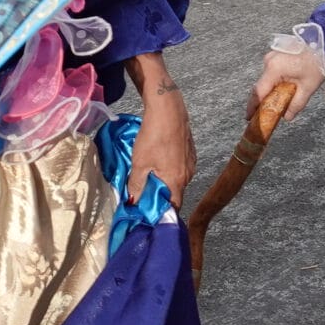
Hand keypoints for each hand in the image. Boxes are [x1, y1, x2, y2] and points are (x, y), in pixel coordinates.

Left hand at [126, 81, 194, 205]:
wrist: (168, 110)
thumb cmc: (153, 137)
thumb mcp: (139, 163)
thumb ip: (137, 186)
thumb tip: (134, 203)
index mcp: (177, 181)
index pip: (173, 208)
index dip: (162, 214)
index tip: (148, 214)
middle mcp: (188, 175)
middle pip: (175, 194)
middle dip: (161, 198)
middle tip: (144, 196)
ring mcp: (191, 163)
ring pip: (177, 181)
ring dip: (165, 183)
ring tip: (149, 178)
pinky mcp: (191, 153)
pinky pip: (180, 169)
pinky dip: (170, 171)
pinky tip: (158, 161)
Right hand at [252, 47, 324, 118]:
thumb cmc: (317, 63)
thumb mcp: (308, 88)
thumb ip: (296, 104)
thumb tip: (287, 116)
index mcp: (274, 68)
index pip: (259, 92)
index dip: (253, 106)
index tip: (250, 117)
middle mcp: (269, 61)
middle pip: (261, 86)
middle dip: (262, 101)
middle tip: (263, 114)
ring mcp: (272, 56)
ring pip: (267, 79)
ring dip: (270, 91)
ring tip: (276, 103)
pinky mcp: (277, 55)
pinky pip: (271, 72)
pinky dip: (274, 83)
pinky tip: (281, 90)